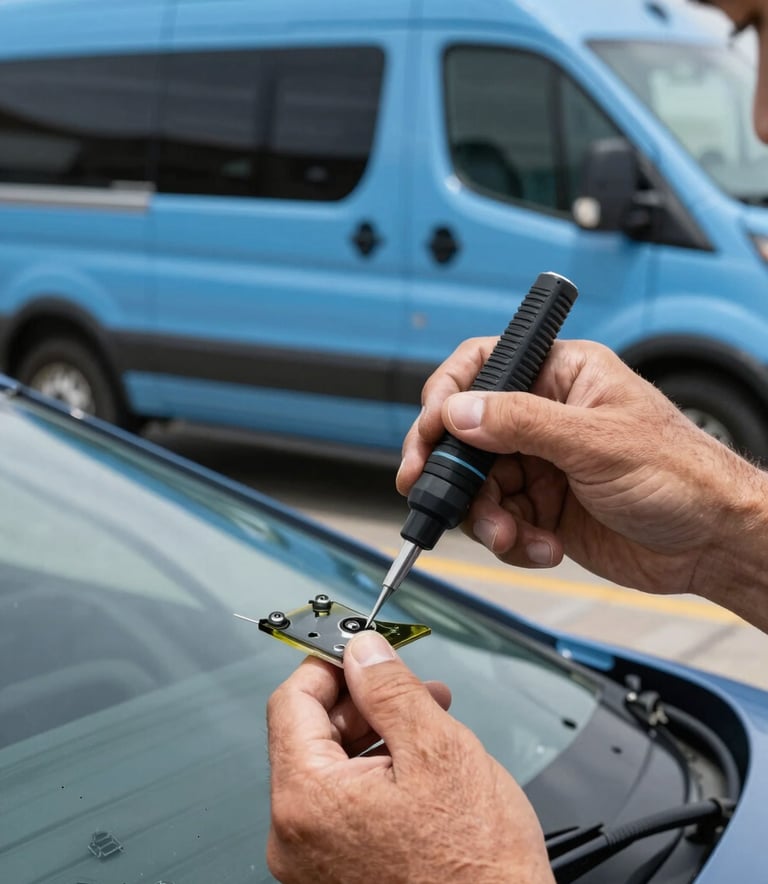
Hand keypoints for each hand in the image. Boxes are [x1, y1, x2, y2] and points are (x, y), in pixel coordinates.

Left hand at [267, 630, 553, 883]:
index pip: (291, 702)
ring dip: (376, 734)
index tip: (360, 651)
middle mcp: (295, 837)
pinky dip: (376, 775)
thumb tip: (362, 651)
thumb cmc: (477, 868)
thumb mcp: (438, 750)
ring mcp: (313, 862)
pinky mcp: (336, 875)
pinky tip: (419, 763)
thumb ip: (390, 690)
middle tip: (411, 685)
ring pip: (332, 769)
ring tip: (428, 719)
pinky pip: (343, 805)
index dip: (328, 665)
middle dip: (363, 701)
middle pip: (310, 735)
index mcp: (307, 800)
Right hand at [398, 339, 767, 627]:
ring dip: (484, 516)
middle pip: (468, 433)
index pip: (484, 365)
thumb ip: (523, 424)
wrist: (713, 545)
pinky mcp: (544, 508)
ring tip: (509, 536)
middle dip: (453, 469)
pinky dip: (510, 540)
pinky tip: (541, 547)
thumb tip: (460, 412)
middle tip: (431, 490)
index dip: (448, 395)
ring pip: (478, 485)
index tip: (431, 430)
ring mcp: (542, 464)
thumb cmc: (684, 475)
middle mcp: (545, 417)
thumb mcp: (598, 443)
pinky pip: (500, 520)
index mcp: (562, 377)